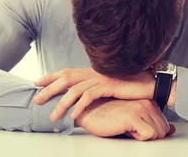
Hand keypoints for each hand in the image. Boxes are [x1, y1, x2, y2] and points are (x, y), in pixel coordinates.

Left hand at [33, 68, 154, 120]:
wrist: (151, 83)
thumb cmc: (132, 85)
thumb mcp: (110, 85)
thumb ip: (97, 87)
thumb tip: (83, 96)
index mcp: (93, 70)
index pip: (68, 72)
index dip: (52, 76)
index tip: (38, 82)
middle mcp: (94, 71)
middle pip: (66, 78)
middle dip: (49, 88)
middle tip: (37, 99)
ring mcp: (101, 77)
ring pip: (75, 90)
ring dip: (62, 104)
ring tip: (53, 116)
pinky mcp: (108, 85)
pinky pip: (89, 96)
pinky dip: (79, 107)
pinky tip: (73, 116)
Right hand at [75, 98, 175, 140]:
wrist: (90, 112)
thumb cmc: (109, 116)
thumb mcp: (135, 119)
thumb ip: (153, 123)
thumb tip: (172, 130)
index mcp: (148, 101)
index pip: (165, 125)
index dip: (152, 132)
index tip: (137, 128)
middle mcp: (147, 103)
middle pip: (163, 130)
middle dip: (149, 136)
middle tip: (132, 130)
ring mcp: (140, 108)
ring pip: (157, 133)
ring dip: (142, 136)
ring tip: (128, 128)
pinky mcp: (133, 116)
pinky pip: (149, 135)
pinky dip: (138, 137)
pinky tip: (126, 130)